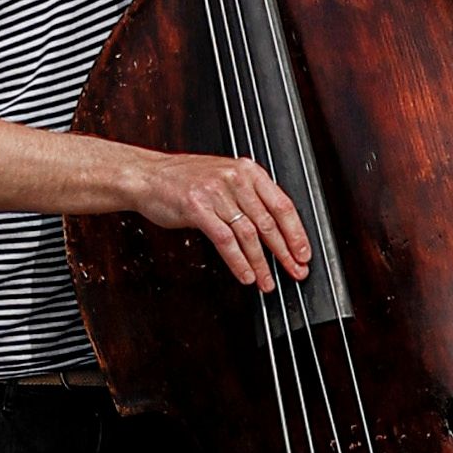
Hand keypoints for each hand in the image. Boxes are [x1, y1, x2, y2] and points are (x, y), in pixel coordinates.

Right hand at [128, 147, 312, 289]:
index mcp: (248, 171)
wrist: (147, 176)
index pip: (282, 204)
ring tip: (268, 282)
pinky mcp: (198, 208)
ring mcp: (216, 193)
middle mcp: (235, 179)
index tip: (304, 253)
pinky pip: (225, 240)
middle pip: (269, 222)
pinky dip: (238, 262)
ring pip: (249, 234)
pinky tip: (246, 274)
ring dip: (261, 263)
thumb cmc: (184, 181)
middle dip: (285, 252)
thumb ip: (249, 197)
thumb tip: (274, 230)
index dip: (296, 233)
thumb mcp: (224, 178)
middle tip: (295, 271)